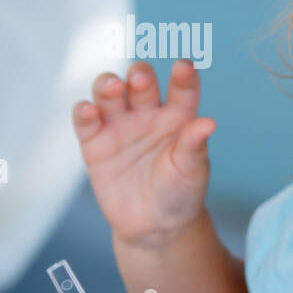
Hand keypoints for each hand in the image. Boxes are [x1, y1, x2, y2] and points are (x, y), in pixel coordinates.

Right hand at [72, 58, 215, 248]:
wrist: (154, 226)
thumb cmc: (180, 193)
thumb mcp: (192, 171)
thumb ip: (195, 146)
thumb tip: (209, 123)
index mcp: (178, 118)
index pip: (182, 90)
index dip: (183, 77)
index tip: (184, 66)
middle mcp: (148, 115)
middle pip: (140, 84)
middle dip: (139, 75)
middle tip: (140, 77)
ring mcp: (120, 126)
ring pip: (110, 94)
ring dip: (108, 85)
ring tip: (114, 86)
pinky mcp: (95, 142)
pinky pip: (86, 121)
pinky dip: (84, 112)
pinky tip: (88, 110)